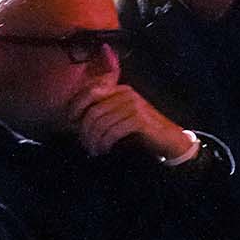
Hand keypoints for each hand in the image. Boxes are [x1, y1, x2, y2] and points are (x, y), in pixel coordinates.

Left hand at [73, 84, 191, 160]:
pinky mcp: (139, 119)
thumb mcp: (119, 115)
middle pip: (93, 111)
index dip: (76, 107)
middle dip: (85, 131)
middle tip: (85, 144)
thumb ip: (102, 111)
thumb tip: (73, 119)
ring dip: (94, 140)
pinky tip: (105, 150)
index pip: (90, 91)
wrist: (168, 138)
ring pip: (101, 123)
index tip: (71, 123)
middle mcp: (126, 94)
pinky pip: (113, 132)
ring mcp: (134, 105)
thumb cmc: (139, 130)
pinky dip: (105, 143)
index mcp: (119, 89)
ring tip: (94, 150)